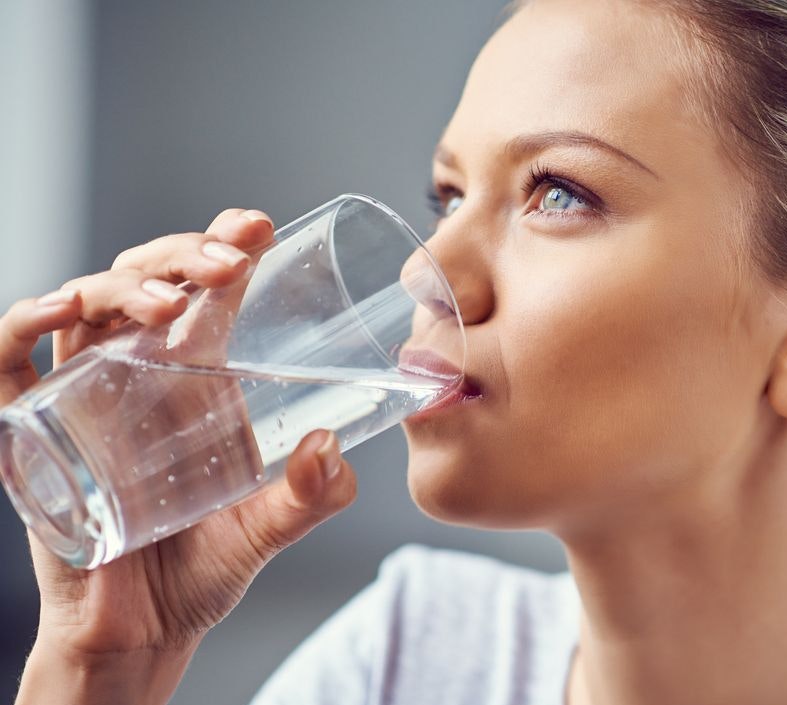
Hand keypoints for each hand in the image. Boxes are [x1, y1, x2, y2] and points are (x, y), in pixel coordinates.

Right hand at [2, 209, 357, 703]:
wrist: (142, 632)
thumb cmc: (204, 568)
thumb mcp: (270, 526)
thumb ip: (311, 495)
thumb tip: (333, 451)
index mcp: (197, 377)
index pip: (206, 289)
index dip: (226, 246)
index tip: (258, 226)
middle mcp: (138, 374)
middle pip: (148, 279)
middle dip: (186, 254)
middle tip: (231, 261)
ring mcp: (82, 395)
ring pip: (87, 305)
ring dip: (124, 283)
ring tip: (172, 300)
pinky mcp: (32, 432)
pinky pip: (11, 364)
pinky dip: (25, 325)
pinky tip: (61, 310)